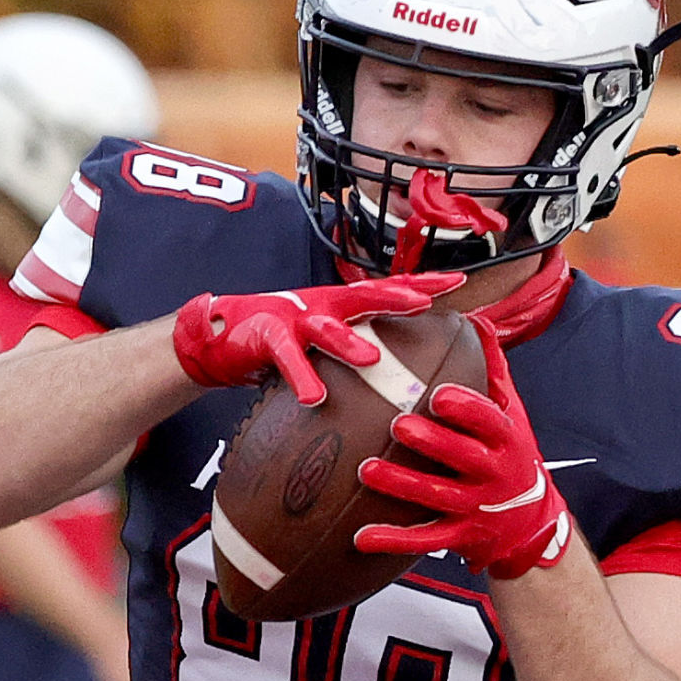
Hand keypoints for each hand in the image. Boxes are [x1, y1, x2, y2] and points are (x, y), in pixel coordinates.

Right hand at [172, 272, 463, 405]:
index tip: (460, 283)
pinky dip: (301, 376)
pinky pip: (285, 359)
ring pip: (326, 329)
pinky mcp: (266, 336)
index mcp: (342, 305)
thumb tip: (403, 371)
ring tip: (372, 358)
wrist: (220, 337)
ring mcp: (294, 318)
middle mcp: (323, 305)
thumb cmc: (281, 342)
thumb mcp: (323, 341)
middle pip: (366, 295)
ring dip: (347, 342)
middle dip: (398, 296)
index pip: (389, 290)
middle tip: (430, 300)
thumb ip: (356, 347)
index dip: (423, 284)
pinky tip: (314, 398)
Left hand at [355, 318, 572, 577]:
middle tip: (399, 425)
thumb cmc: (511, 455)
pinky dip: (393, 540)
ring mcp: (477, 509)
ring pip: (437, 498)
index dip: (467, 409)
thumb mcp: (512, 413)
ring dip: (403, 486)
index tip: (440, 394)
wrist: (531, 525)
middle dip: (433, 442)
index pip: (489, 421)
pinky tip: (361, 538)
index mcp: (506, 439)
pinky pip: (424, 540)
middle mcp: (494, 474)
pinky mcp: (460, 537)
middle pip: (463, 458)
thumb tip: (477, 319)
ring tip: (368, 471)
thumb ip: (493, 369)